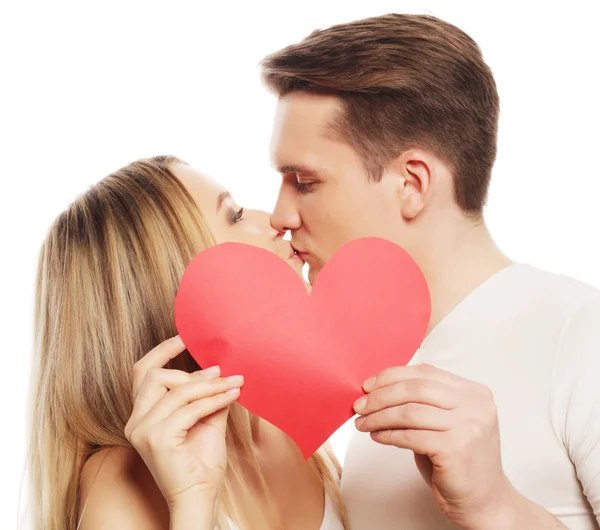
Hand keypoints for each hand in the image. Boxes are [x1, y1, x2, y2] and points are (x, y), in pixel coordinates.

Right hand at [124, 336, 243, 508]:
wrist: (199, 498)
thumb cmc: (201, 462)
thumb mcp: (205, 420)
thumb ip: (205, 395)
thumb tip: (218, 369)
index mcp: (142, 416)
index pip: (142, 373)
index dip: (161, 352)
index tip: (184, 338)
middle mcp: (136, 422)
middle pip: (156, 377)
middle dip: (191, 372)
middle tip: (222, 372)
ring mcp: (144, 431)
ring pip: (178, 391)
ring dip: (210, 385)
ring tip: (234, 382)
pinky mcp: (158, 439)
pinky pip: (190, 408)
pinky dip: (214, 399)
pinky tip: (233, 395)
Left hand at [353, 363, 514, 528]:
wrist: (485, 501)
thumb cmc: (458, 460)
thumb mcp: (445, 421)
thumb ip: (423, 402)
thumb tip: (378, 390)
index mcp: (473, 392)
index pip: (425, 372)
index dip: (392, 376)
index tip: (369, 385)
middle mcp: (475, 405)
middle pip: (415, 389)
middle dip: (381, 395)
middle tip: (359, 404)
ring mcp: (468, 426)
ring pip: (410, 412)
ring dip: (379, 417)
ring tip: (362, 423)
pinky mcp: (456, 449)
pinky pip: (411, 436)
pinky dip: (388, 435)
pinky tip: (377, 436)